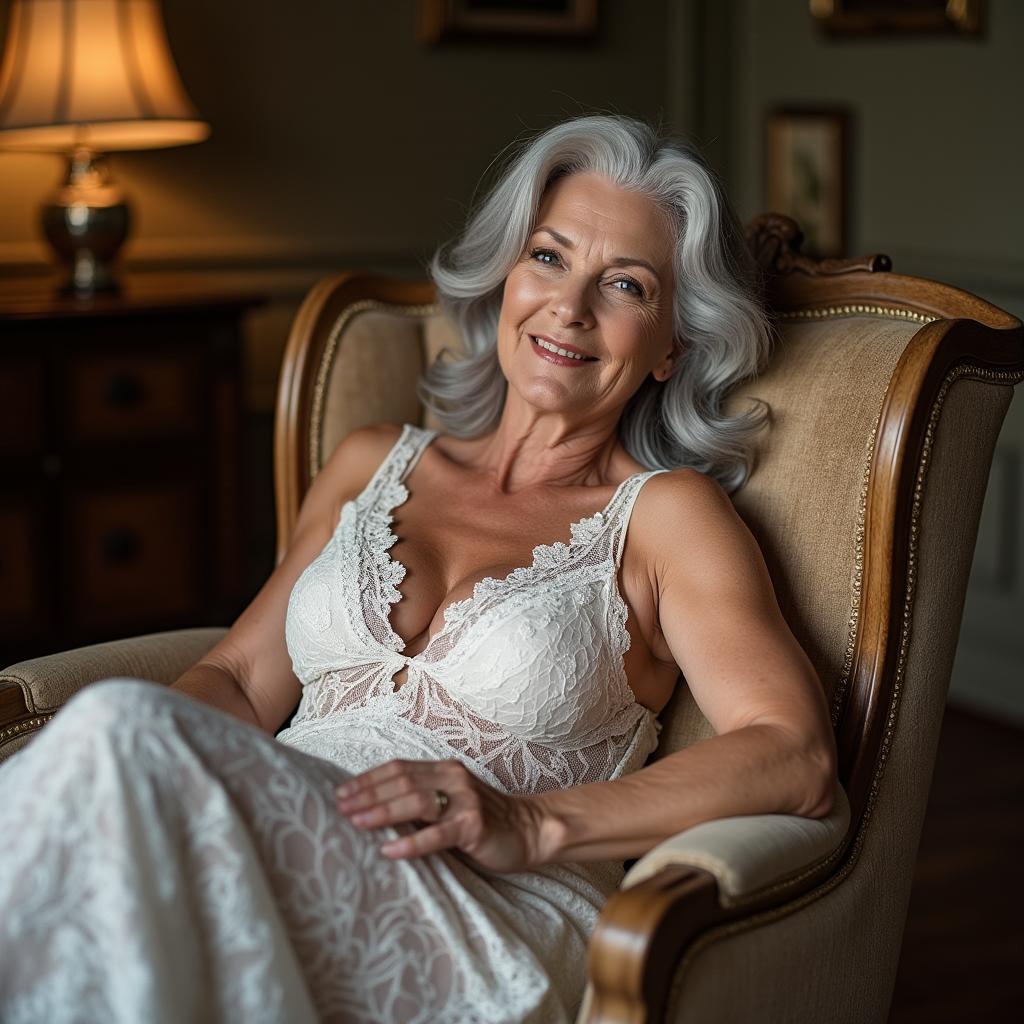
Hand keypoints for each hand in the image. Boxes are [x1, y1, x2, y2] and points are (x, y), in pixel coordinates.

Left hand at [335, 758, 547, 872]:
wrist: (529, 830)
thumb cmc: (482, 820)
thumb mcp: (449, 803)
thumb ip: (421, 800)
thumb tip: (373, 810)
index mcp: (444, 770)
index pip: (398, 768)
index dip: (367, 779)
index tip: (341, 793)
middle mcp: (453, 778)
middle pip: (402, 781)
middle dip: (367, 794)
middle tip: (340, 808)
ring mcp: (465, 801)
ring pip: (416, 800)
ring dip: (383, 812)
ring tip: (357, 823)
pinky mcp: (474, 825)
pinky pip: (437, 834)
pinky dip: (411, 842)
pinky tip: (389, 851)